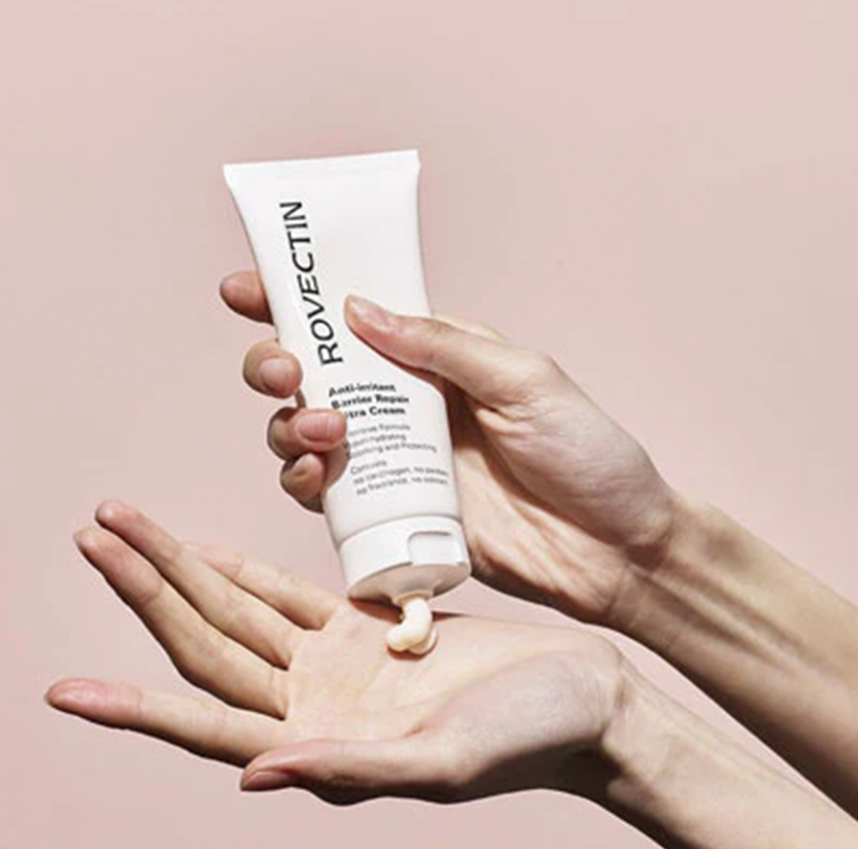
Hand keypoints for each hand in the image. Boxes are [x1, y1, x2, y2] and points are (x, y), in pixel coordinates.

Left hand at [47, 500, 627, 804]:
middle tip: (91, 534)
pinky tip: (199, 548)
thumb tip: (254, 774)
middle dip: (146, 593)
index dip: (137, 710)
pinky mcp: (358, 630)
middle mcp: (312, 710)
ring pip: (235, 612)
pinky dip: (239, 572)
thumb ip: (353, 770)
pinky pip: (283, 597)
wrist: (582, 699)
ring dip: (179, 569)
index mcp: (323, 749)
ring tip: (122, 523)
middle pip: (207, 647)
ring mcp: (331, 668)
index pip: (208, 725)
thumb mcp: (445, 759)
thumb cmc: (530, 739)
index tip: (66, 691)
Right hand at [221, 273, 679, 625]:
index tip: (245, 288)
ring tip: (322, 430)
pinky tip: (316, 476)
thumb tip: (357, 311)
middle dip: (276, 363)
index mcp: (435, 358)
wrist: (612, 551)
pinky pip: (324, 496)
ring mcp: (392, 463)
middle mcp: (403, 406)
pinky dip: (302, 481)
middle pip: (311, 375)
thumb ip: (443, 346)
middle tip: (286, 370)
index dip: (295, 300)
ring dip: (288, 424)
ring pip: (303, 434)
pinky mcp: (389, 518)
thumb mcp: (525, 380)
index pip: (354, 319)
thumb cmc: (586, 455)